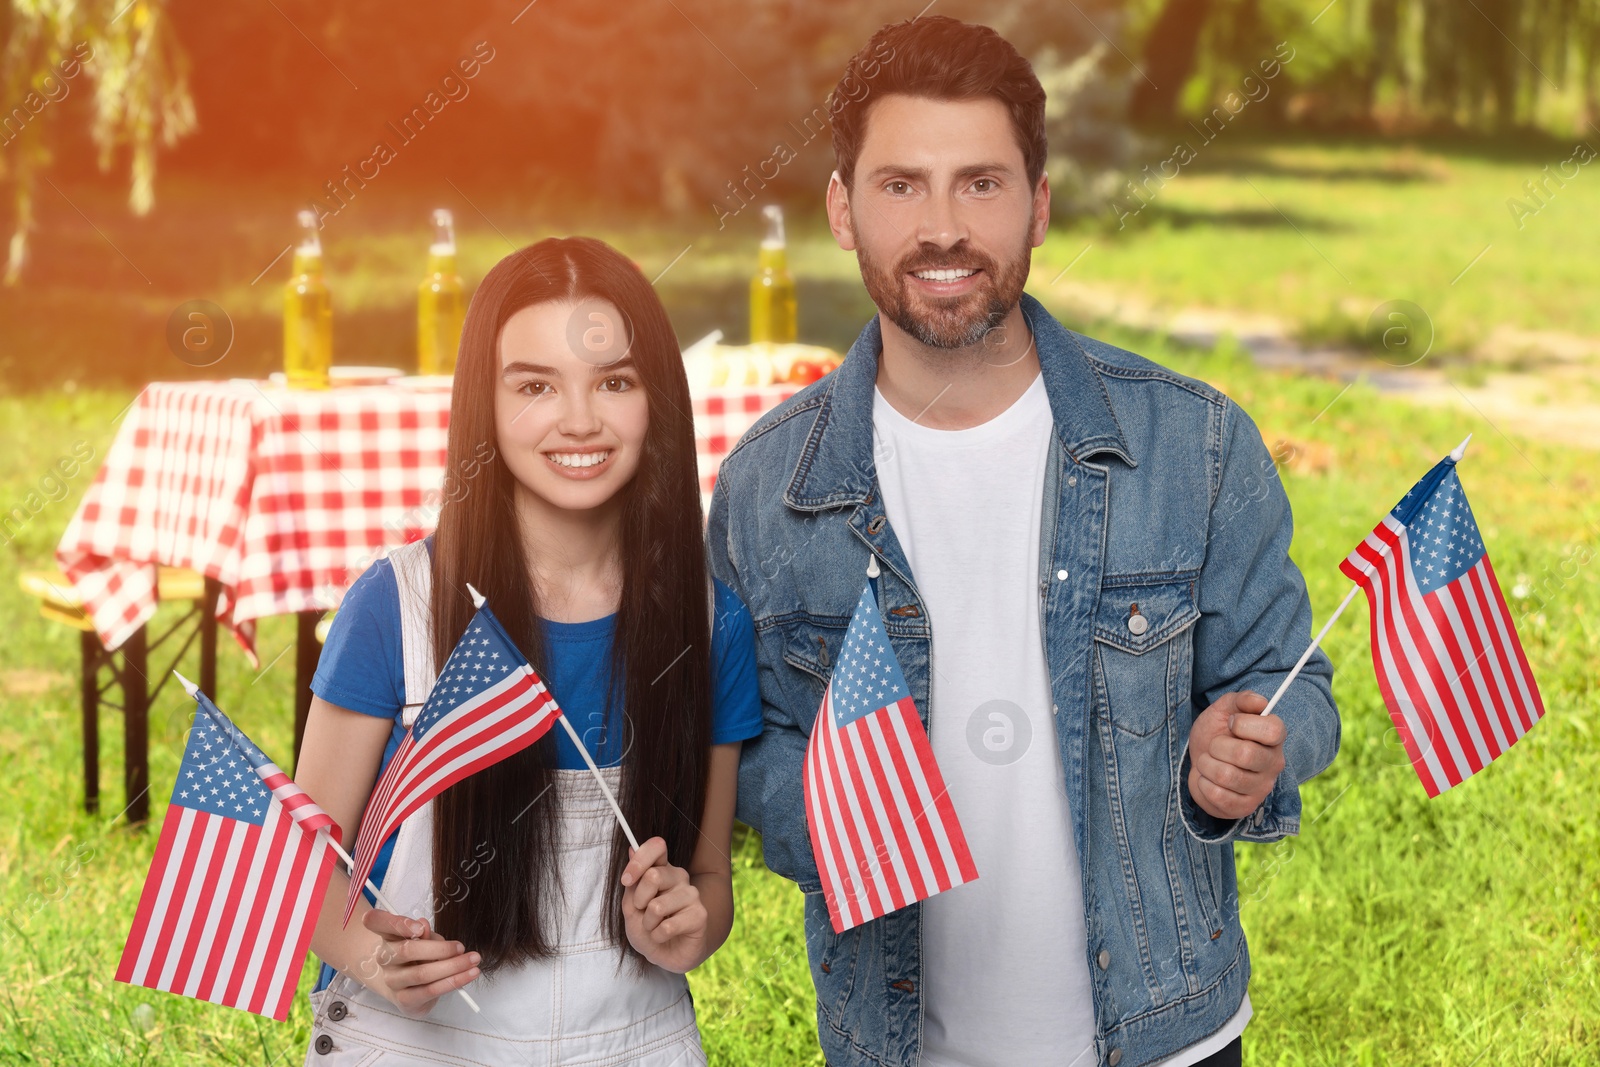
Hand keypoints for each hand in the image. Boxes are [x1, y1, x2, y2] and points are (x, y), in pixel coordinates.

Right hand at [360, 909, 479, 1015]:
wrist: (407, 986)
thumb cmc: (418, 955)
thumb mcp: (423, 938)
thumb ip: (424, 933)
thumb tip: (423, 926)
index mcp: (387, 935)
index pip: (378, 922)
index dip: (396, 923)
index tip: (419, 926)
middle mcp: (384, 958)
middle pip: (408, 951)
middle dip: (440, 949)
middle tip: (461, 947)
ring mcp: (392, 980)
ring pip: (422, 973)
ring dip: (453, 967)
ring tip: (473, 961)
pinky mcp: (404, 999)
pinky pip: (430, 990)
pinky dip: (453, 982)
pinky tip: (468, 975)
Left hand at [620, 836, 707, 973]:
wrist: (665, 955)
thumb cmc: (648, 928)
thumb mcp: (631, 907)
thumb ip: (632, 883)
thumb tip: (631, 849)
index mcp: (662, 870)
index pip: (657, 847)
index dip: (639, 860)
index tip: (626, 880)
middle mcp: (679, 878)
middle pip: (653, 875)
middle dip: (639, 901)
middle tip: (643, 912)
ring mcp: (692, 895)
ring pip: (657, 906)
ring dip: (648, 924)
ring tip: (655, 928)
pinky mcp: (699, 915)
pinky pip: (667, 926)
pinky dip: (657, 937)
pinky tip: (664, 937)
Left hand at [1187, 691, 1285, 820]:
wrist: (1200, 759)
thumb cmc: (1217, 732)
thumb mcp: (1225, 709)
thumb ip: (1241, 700)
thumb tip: (1260, 701)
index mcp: (1275, 737)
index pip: (1273, 730)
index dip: (1244, 724)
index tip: (1231, 723)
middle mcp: (1274, 763)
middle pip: (1245, 754)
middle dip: (1217, 746)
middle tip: (1214, 745)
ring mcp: (1261, 788)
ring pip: (1227, 776)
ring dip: (1206, 765)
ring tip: (1207, 762)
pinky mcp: (1245, 807)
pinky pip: (1218, 796)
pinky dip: (1203, 783)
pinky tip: (1207, 779)